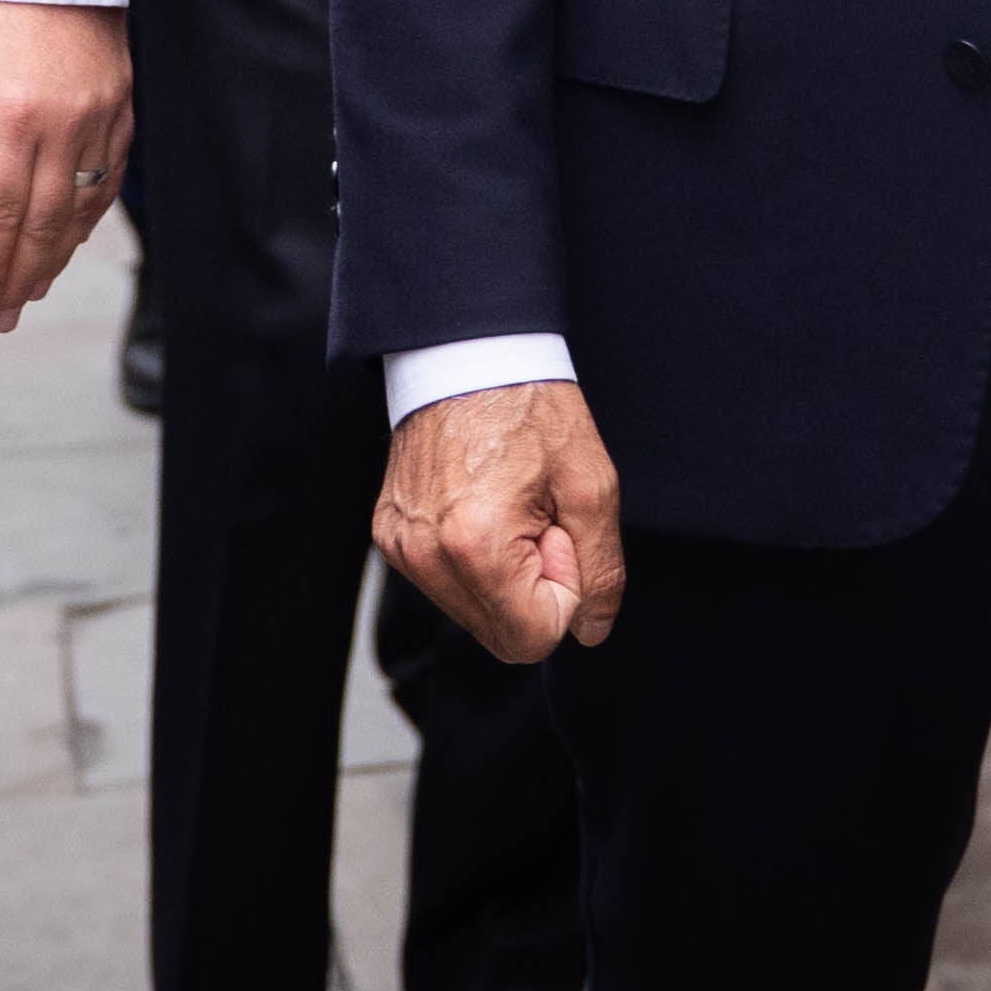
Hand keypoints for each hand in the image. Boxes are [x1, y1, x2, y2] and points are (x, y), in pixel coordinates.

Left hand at [0, 0, 130, 332]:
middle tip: (5, 315)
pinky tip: (71, 235)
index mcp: (9, 112)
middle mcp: (64, 121)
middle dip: (22, 276)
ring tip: (33, 287)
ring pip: (82, 205)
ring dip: (57, 254)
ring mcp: (101, 112)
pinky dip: (90, 214)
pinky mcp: (122, 98)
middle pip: (43, 222)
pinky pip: (111, 175)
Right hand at [375, 380, 625, 662]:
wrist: (468, 353)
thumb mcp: (591, 485)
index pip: (534, 637)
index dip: (564, 591)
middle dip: (533, 588)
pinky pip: (444, 581)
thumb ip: (601, 571)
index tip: (557, 529)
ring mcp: (401, 546)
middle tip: (537, 518)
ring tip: (508, 505)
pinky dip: (472, 559)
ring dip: (504, 574)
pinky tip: (481, 505)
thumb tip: (591, 630)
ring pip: (472, 612)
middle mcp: (425, 555)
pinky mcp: (390, 534)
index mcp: (475, 547)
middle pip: (500, 634)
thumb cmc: (532, 408)